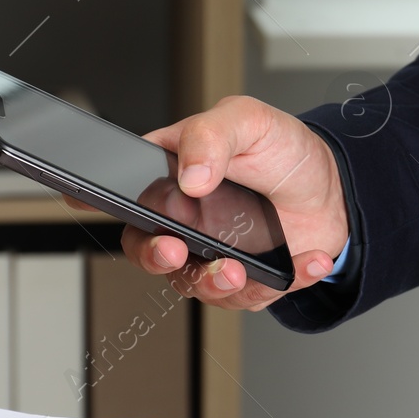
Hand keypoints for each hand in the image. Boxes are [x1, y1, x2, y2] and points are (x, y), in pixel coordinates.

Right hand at [66, 95, 348, 310]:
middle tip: (172, 249)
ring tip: (238, 271)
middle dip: (154, 256)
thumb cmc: (283, 151)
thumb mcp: (247, 121)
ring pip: (196, 285)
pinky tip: (307, 261)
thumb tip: (190, 175)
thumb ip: (211, 136)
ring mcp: (215, 255)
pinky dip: (284, 281)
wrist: (337, 187)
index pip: (125, 194)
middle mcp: (186, 223)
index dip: (96, 199)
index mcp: (172, 180)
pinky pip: (254, 296)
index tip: (80, 200)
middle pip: (147, 251)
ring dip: (215, 283)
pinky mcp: (249, 281)